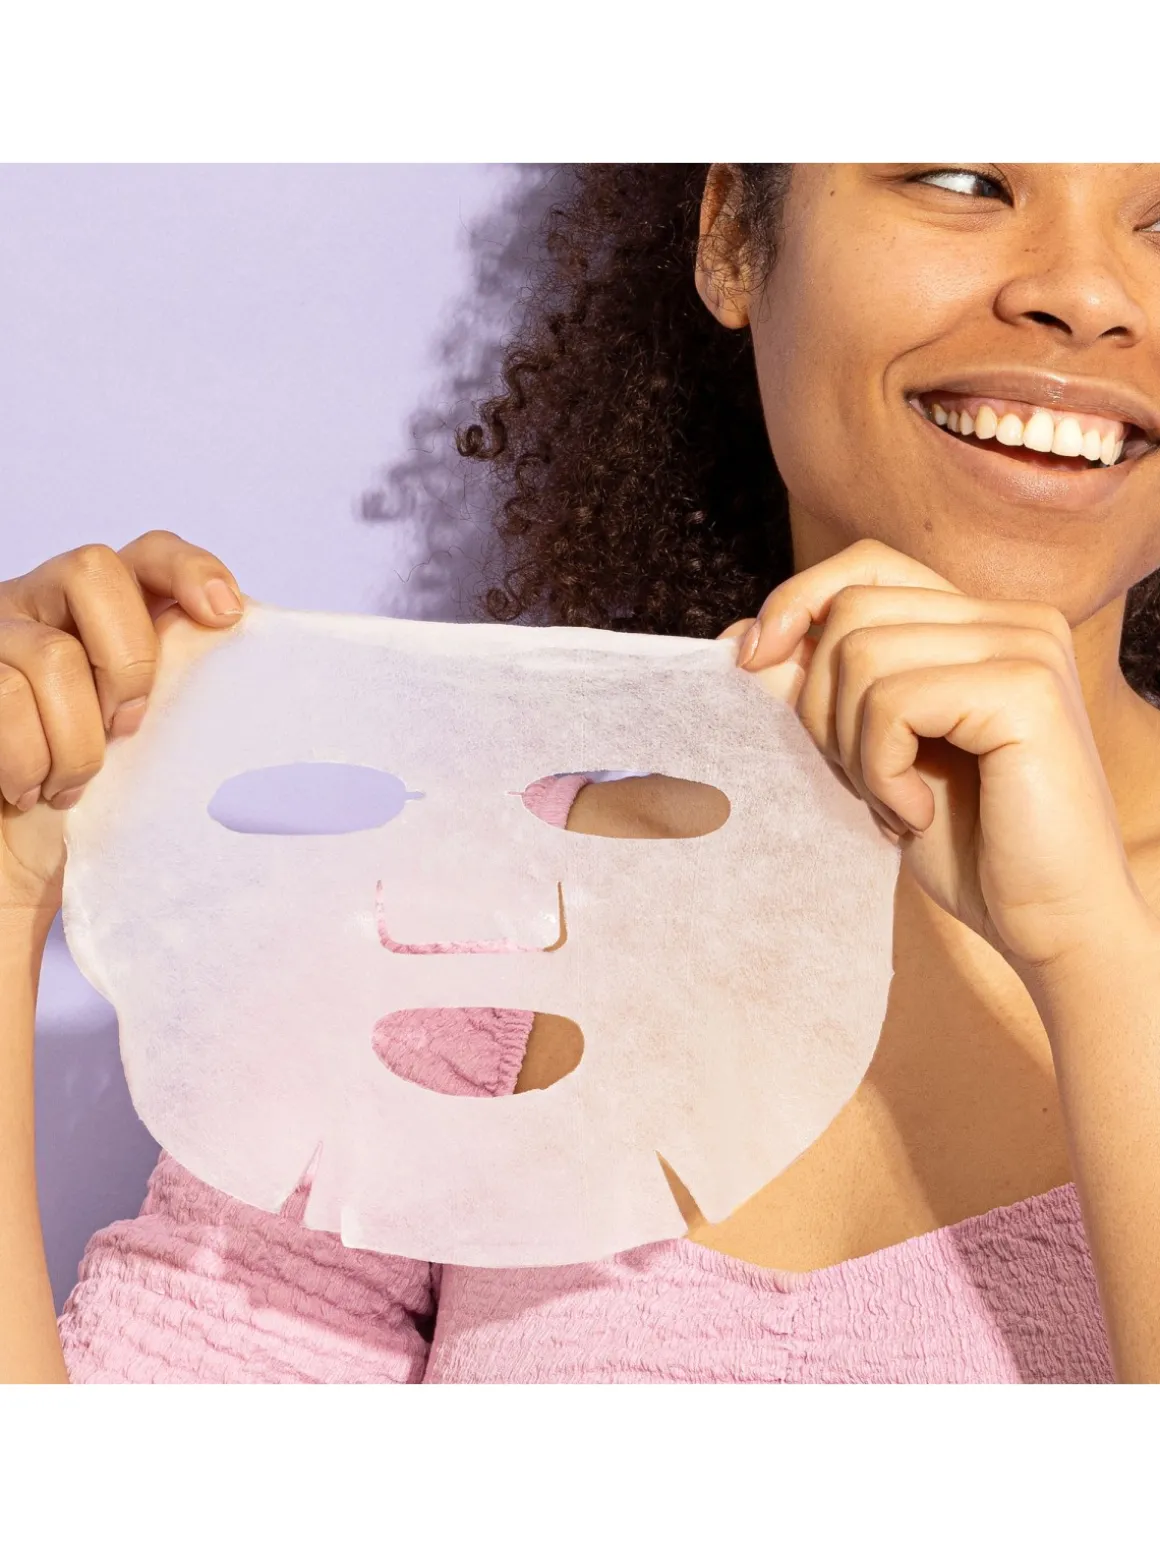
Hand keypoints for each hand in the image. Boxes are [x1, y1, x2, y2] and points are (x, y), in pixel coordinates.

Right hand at [0, 531, 244, 918]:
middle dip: (128, 660)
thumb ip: (185, 687)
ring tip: (73, 784)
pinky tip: (32, 790)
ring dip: (77, 741)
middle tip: (128, 729)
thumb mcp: (154, 739)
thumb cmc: (96, 807)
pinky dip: (30, 761)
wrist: (19, 860)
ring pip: (51, 654)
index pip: (148, 554)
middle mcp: (41, 607)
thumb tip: (247, 649)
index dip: (189, 569)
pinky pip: (5, 700)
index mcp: (100, 613)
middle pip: (94, 570)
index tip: (226, 617)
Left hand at [718, 537, 1152, 973]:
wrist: (1050, 926)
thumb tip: (737, 637)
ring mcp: (1026, 646)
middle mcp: (1013, 619)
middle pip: (852, 610)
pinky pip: (893, 702)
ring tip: (896, 803)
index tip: (752, 663)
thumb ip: (817, 689)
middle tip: (863, 780)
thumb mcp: (869, 755)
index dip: (800, 602)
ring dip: (854, 748)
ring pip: (861, 654)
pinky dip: (881, 770)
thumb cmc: (967, 848)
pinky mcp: (1024, 688)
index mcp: (980, 625)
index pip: (868, 565)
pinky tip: (917, 815)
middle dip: (822, 705)